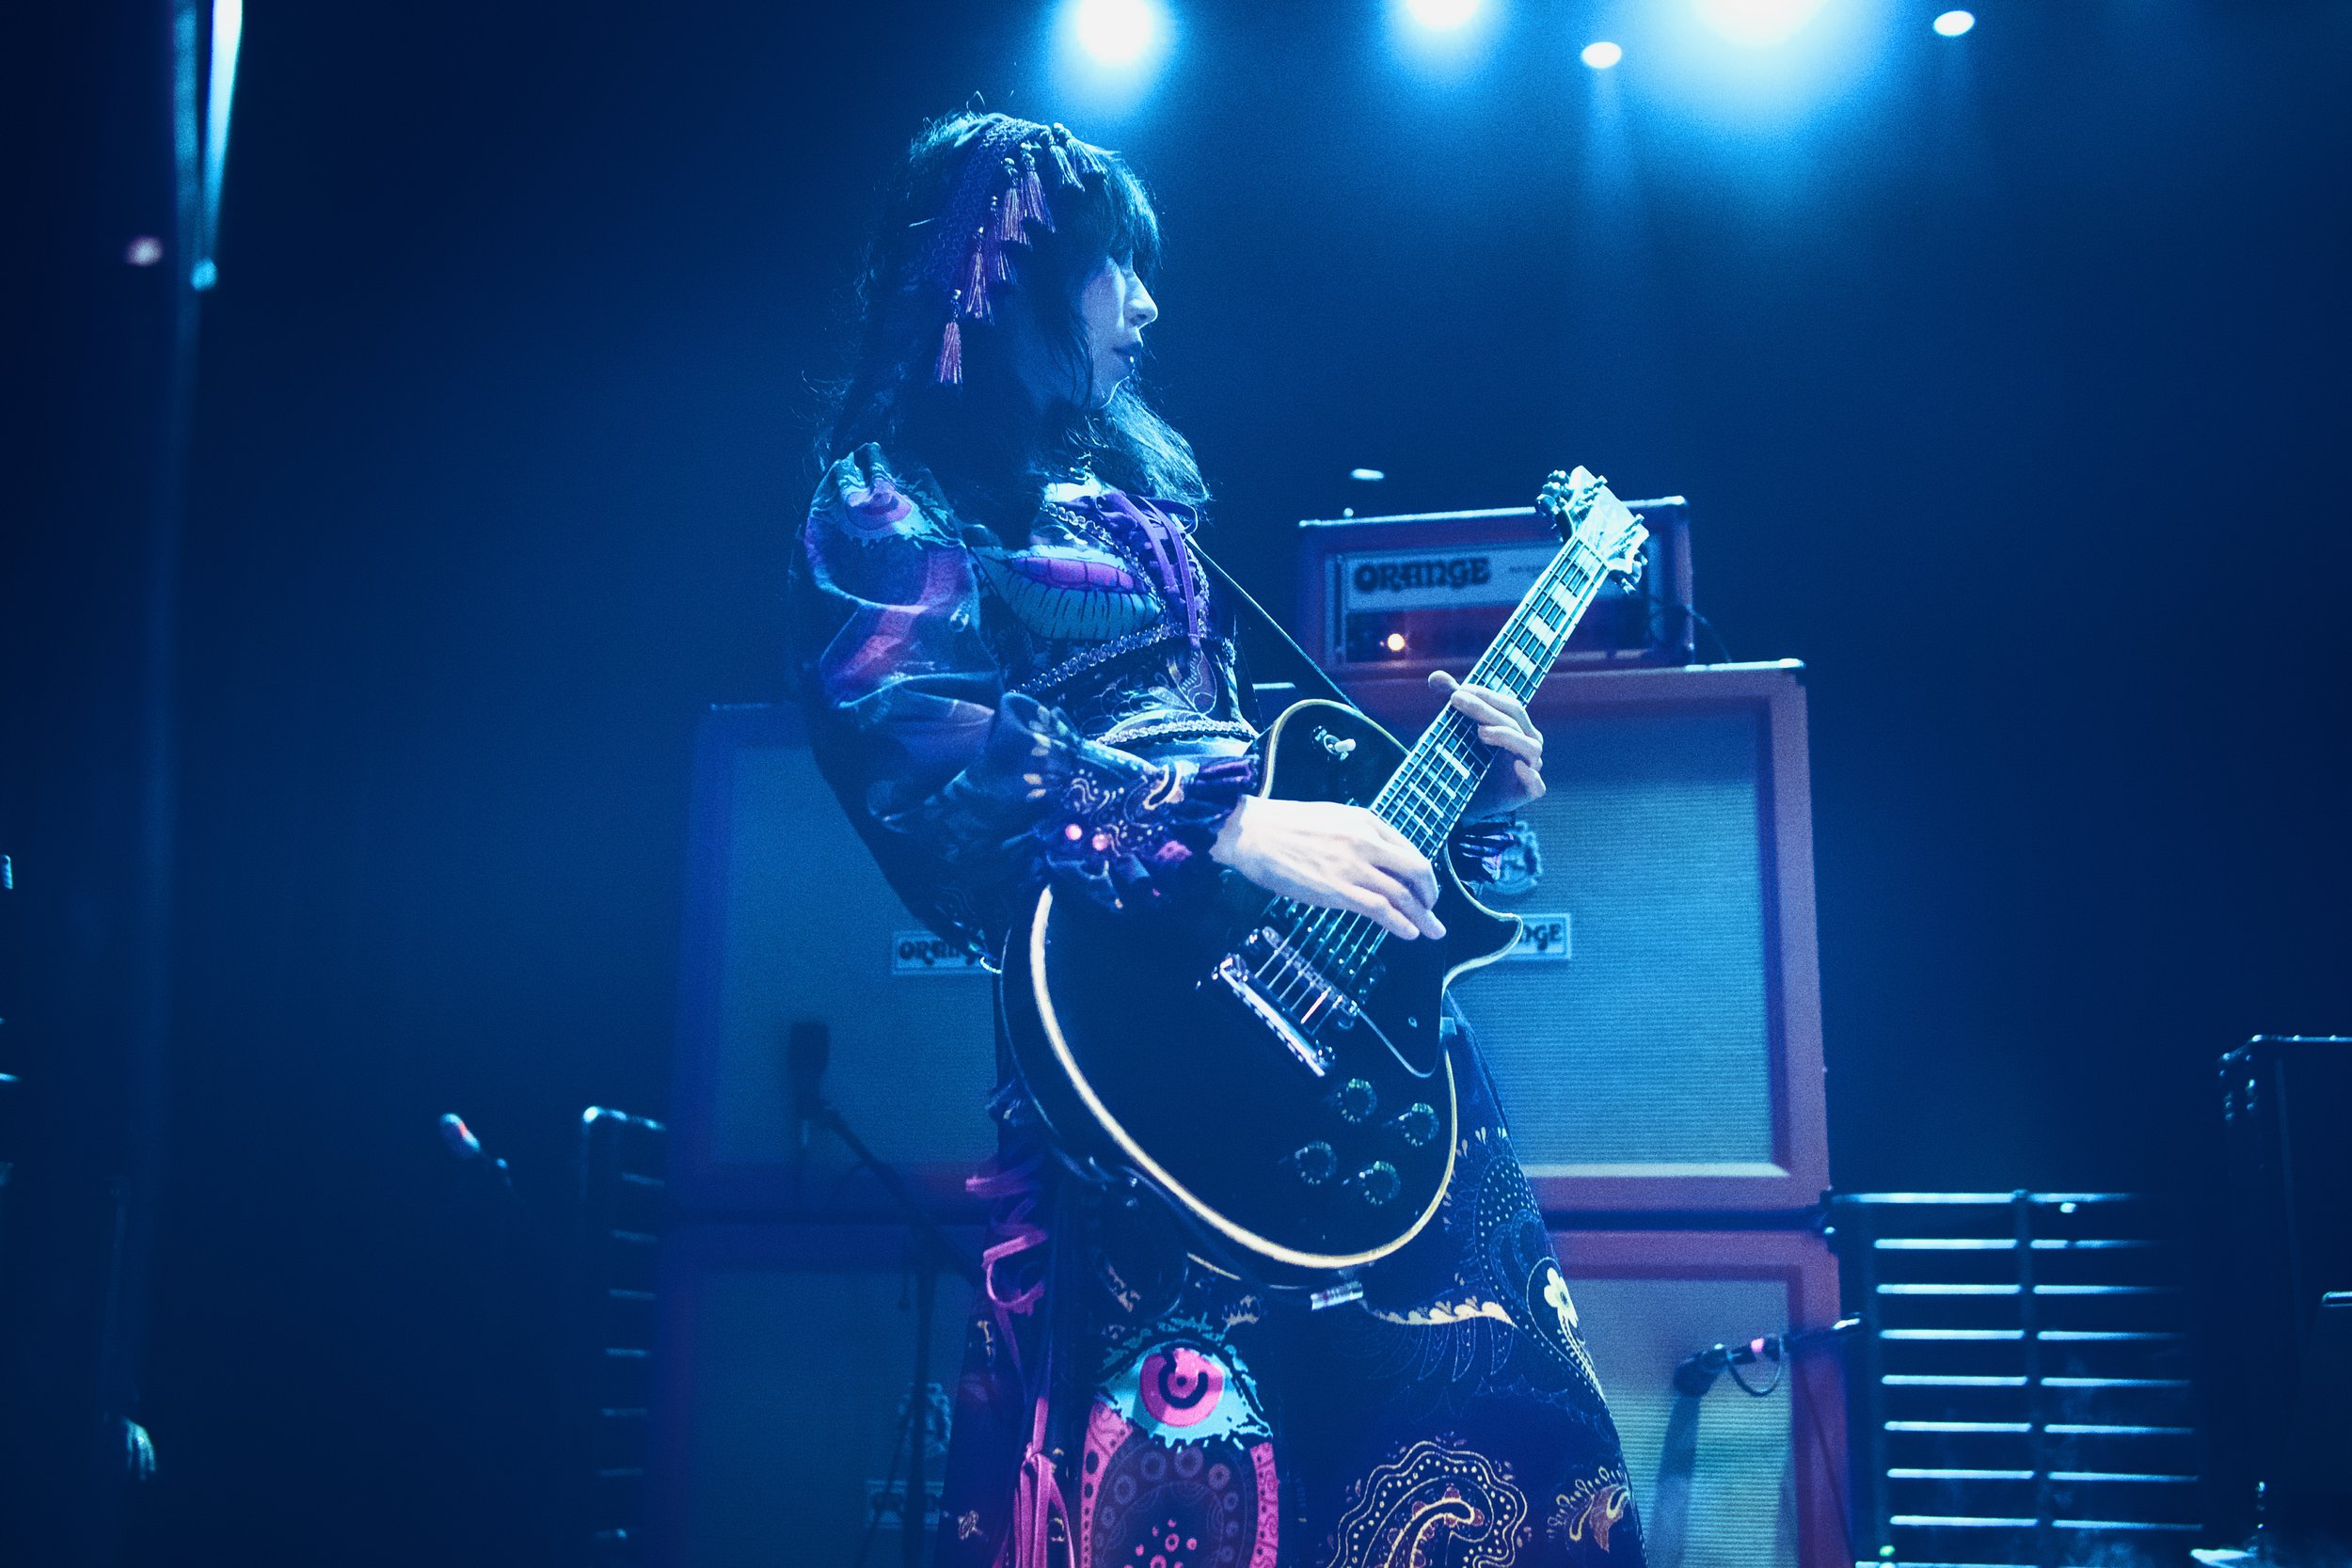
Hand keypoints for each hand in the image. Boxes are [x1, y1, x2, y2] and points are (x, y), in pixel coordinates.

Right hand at [1210, 795, 1444, 940]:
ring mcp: (1354, 867)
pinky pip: (1381, 909)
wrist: (1252, 832)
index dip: (1422, 872)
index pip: (1408, 848)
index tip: (1423, 887)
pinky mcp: (1339, 890)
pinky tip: (1409, 933)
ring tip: (1432, 930)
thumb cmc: (1283, 826)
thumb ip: (1356, 834)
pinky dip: (1400, 923)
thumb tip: (1372, 858)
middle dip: (1431, 894)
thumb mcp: (1331, 816)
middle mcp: (1367, 842)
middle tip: (1433, 909)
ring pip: (1403, 894)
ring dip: (1423, 916)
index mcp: (1365, 821)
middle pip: (1416, 870)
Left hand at [1429, 670, 1544, 816]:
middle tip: (1457, 700)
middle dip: (1486, 709)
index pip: (1509, 705)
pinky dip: (1530, 776)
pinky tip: (1516, 767)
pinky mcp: (1526, 794)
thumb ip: (1452, 701)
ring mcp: (1530, 769)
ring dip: (1507, 736)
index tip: (1458, 690)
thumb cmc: (1469, 759)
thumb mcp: (1458, 729)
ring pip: (1530, 748)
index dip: (1486, 695)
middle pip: (1515, 721)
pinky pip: (1537, 786)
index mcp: (1517, 726)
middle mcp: (1527, 744)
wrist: (1465, 800)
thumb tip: (1436, 675)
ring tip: (1480, 732)